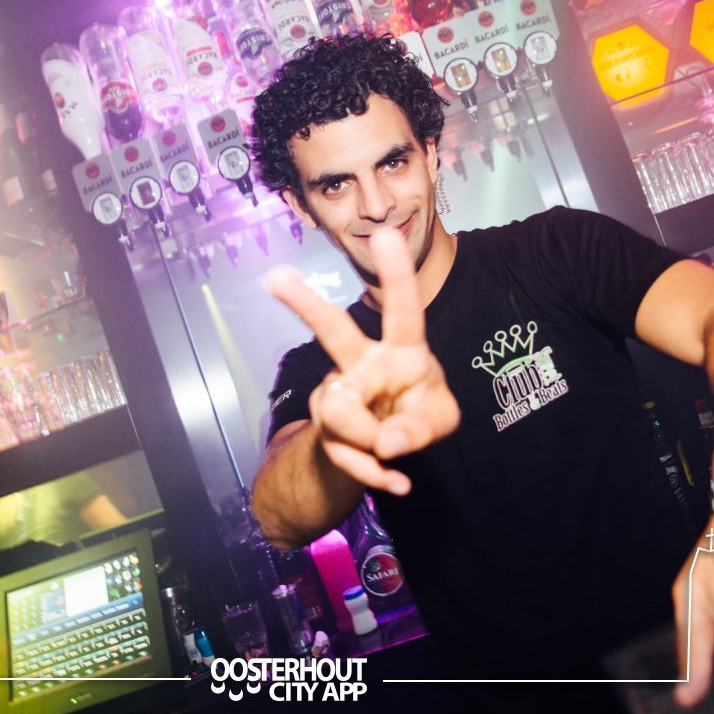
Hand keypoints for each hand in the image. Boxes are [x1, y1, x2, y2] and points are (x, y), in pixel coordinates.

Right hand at [265, 228, 459, 495]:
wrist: (381, 450)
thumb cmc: (416, 413)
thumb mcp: (439, 420)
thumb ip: (422, 428)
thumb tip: (387, 441)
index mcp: (402, 350)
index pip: (402, 310)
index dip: (396, 274)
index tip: (385, 234)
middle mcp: (362, 363)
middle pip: (333, 332)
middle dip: (304, 304)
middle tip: (274, 276)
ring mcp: (338, 393)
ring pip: (343, 415)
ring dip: (373, 445)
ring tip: (393, 452)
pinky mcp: (325, 426)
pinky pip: (348, 455)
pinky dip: (376, 473)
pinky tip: (396, 479)